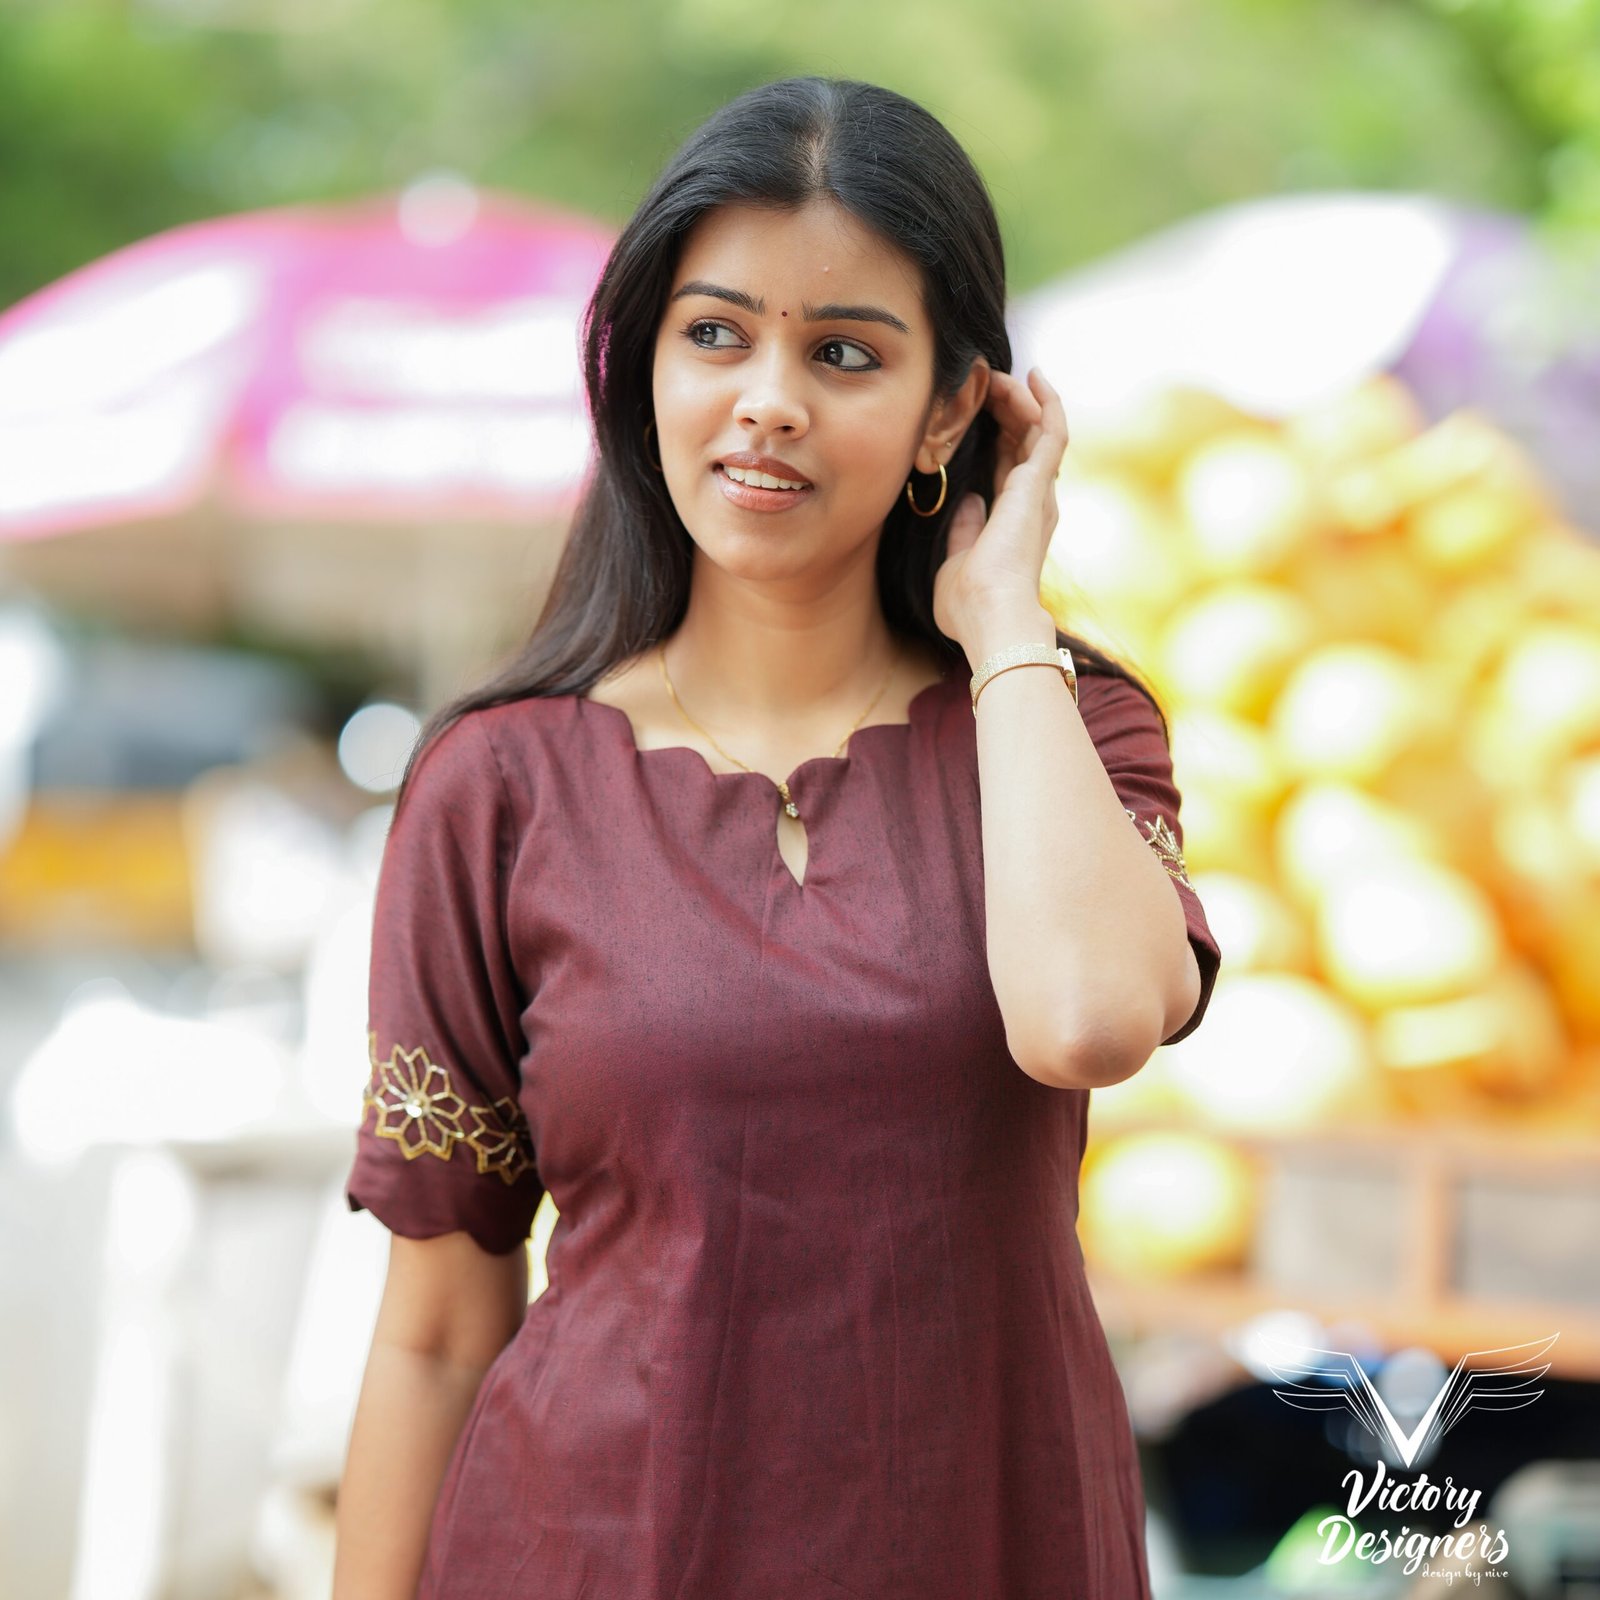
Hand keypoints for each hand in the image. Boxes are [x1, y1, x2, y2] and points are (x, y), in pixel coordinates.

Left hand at [931, 367, 1069, 657]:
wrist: (991, 618)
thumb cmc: (971, 606)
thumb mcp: (956, 563)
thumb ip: (964, 533)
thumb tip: (969, 503)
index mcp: (1015, 522)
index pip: (1009, 467)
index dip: (998, 436)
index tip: (976, 414)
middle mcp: (1034, 504)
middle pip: (1025, 441)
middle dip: (1006, 410)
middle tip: (983, 385)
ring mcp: (1040, 493)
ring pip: (1038, 430)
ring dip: (1020, 399)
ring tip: (997, 375)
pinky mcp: (1039, 484)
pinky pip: (1050, 430)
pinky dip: (1045, 402)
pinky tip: (1032, 376)